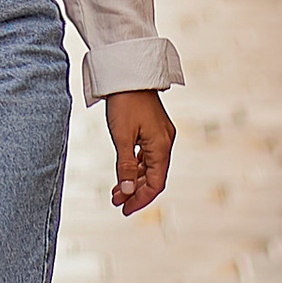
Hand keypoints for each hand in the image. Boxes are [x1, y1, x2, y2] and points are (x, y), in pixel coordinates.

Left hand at [105, 88, 173, 217]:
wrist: (128, 72)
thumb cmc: (124, 102)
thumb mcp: (121, 137)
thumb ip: (125, 166)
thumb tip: (128, 191)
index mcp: (161, 146)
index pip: (155, 183)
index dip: (141, 199)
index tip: (125, 209)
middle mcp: (165, 142)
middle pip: (153, 176)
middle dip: (136, 191)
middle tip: (117, 202)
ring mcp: (160, 135)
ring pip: (149, 166)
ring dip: (134, 179)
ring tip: (116, 191)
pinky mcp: (153, 129)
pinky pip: (146, 155)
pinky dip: (135, 166)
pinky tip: (123, 172)